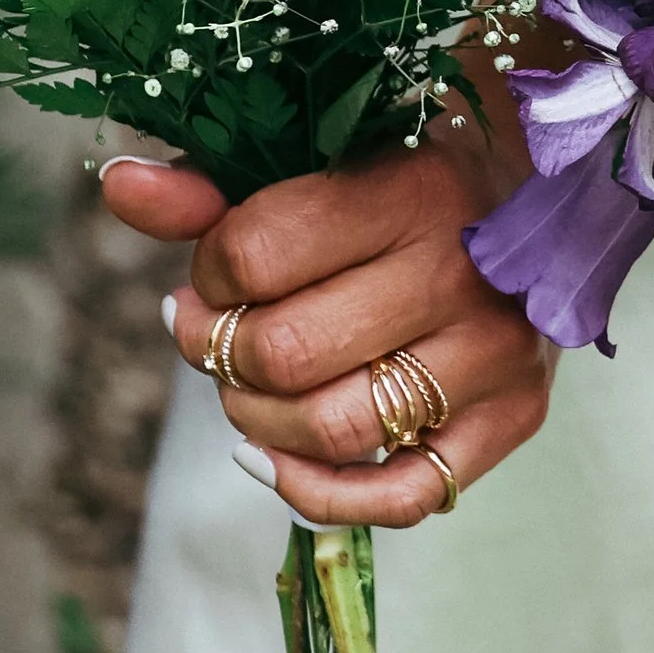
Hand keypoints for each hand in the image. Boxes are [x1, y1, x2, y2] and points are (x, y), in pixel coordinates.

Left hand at [102, 100, 551, 524]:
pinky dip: (321, 493)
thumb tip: (121, 187)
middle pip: (284, 355)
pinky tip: (276, 458)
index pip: (254, 256)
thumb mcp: (314, 157)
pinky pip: (404, 495)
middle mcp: (464, 270)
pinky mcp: (516, 415)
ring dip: (257, 421)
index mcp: (412, 187)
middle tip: (213, 336)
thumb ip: (215, 184)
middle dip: (219, 353)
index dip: (206, 275)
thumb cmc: (400, 172)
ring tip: (249, 387)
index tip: (213, 272)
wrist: (532, 189)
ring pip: (333, 429)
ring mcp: (497, 352)